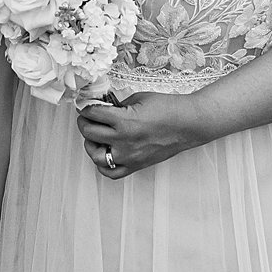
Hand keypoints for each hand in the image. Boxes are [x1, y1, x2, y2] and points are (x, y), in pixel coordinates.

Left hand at [76, 90, 200, 179]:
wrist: (187, 123)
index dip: (86, 107)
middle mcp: (124, 141)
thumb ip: (118, 106)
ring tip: (94, 136)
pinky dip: (104, 165)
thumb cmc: (167, 108)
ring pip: (96, 156)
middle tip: (86, 117)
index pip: (93, 114)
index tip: (85, 105)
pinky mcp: (136, 165)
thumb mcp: (138, 98)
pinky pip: (112, 173)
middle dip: (84, 123)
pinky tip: (105, 153)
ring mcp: (129, 156)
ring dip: (90, 145)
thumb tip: (103, 109)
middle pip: (90, 133)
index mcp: (124, 121)